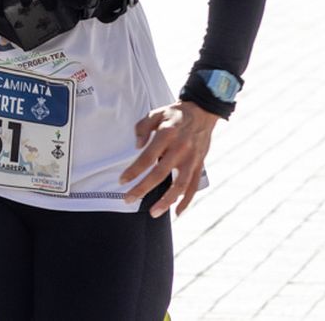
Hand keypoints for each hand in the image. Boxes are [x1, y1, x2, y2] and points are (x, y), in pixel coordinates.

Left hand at [118, 101, 219, 217]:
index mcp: (166, 135)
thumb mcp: (155, 113)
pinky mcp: (199, 165)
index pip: (147, 157)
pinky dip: (186, 201)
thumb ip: (142, 128)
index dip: (134, 171)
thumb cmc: (174, 114)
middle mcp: (180, 149)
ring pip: (179, 186)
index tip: (122, 181)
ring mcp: (191, 159)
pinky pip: (193, 187)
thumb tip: (137, 147)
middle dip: (143, 189)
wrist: (202, 112)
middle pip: (160, 174)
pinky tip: (177, 212)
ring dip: (166, 201)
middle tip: (128, 199)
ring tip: (153, 212)